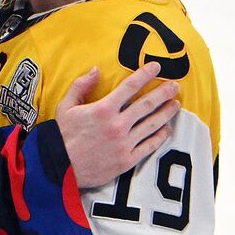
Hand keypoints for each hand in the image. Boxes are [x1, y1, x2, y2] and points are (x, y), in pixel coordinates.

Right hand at [56, 62, 180, 188]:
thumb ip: (80, 86)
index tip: (156, 67)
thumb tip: (96, 70)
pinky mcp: (127, 160)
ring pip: (152, 124)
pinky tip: (166, 129)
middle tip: (176, 86)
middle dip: (164, 93)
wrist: (58, 167)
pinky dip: (160, 136)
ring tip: (176, 105)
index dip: (145, 74)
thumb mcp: (65, 106)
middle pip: (147, 104)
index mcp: (102, 109)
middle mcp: (117, 125)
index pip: (130, 87)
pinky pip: (149, 146)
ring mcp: (124, 143)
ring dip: (166, 112)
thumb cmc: (61, 135)